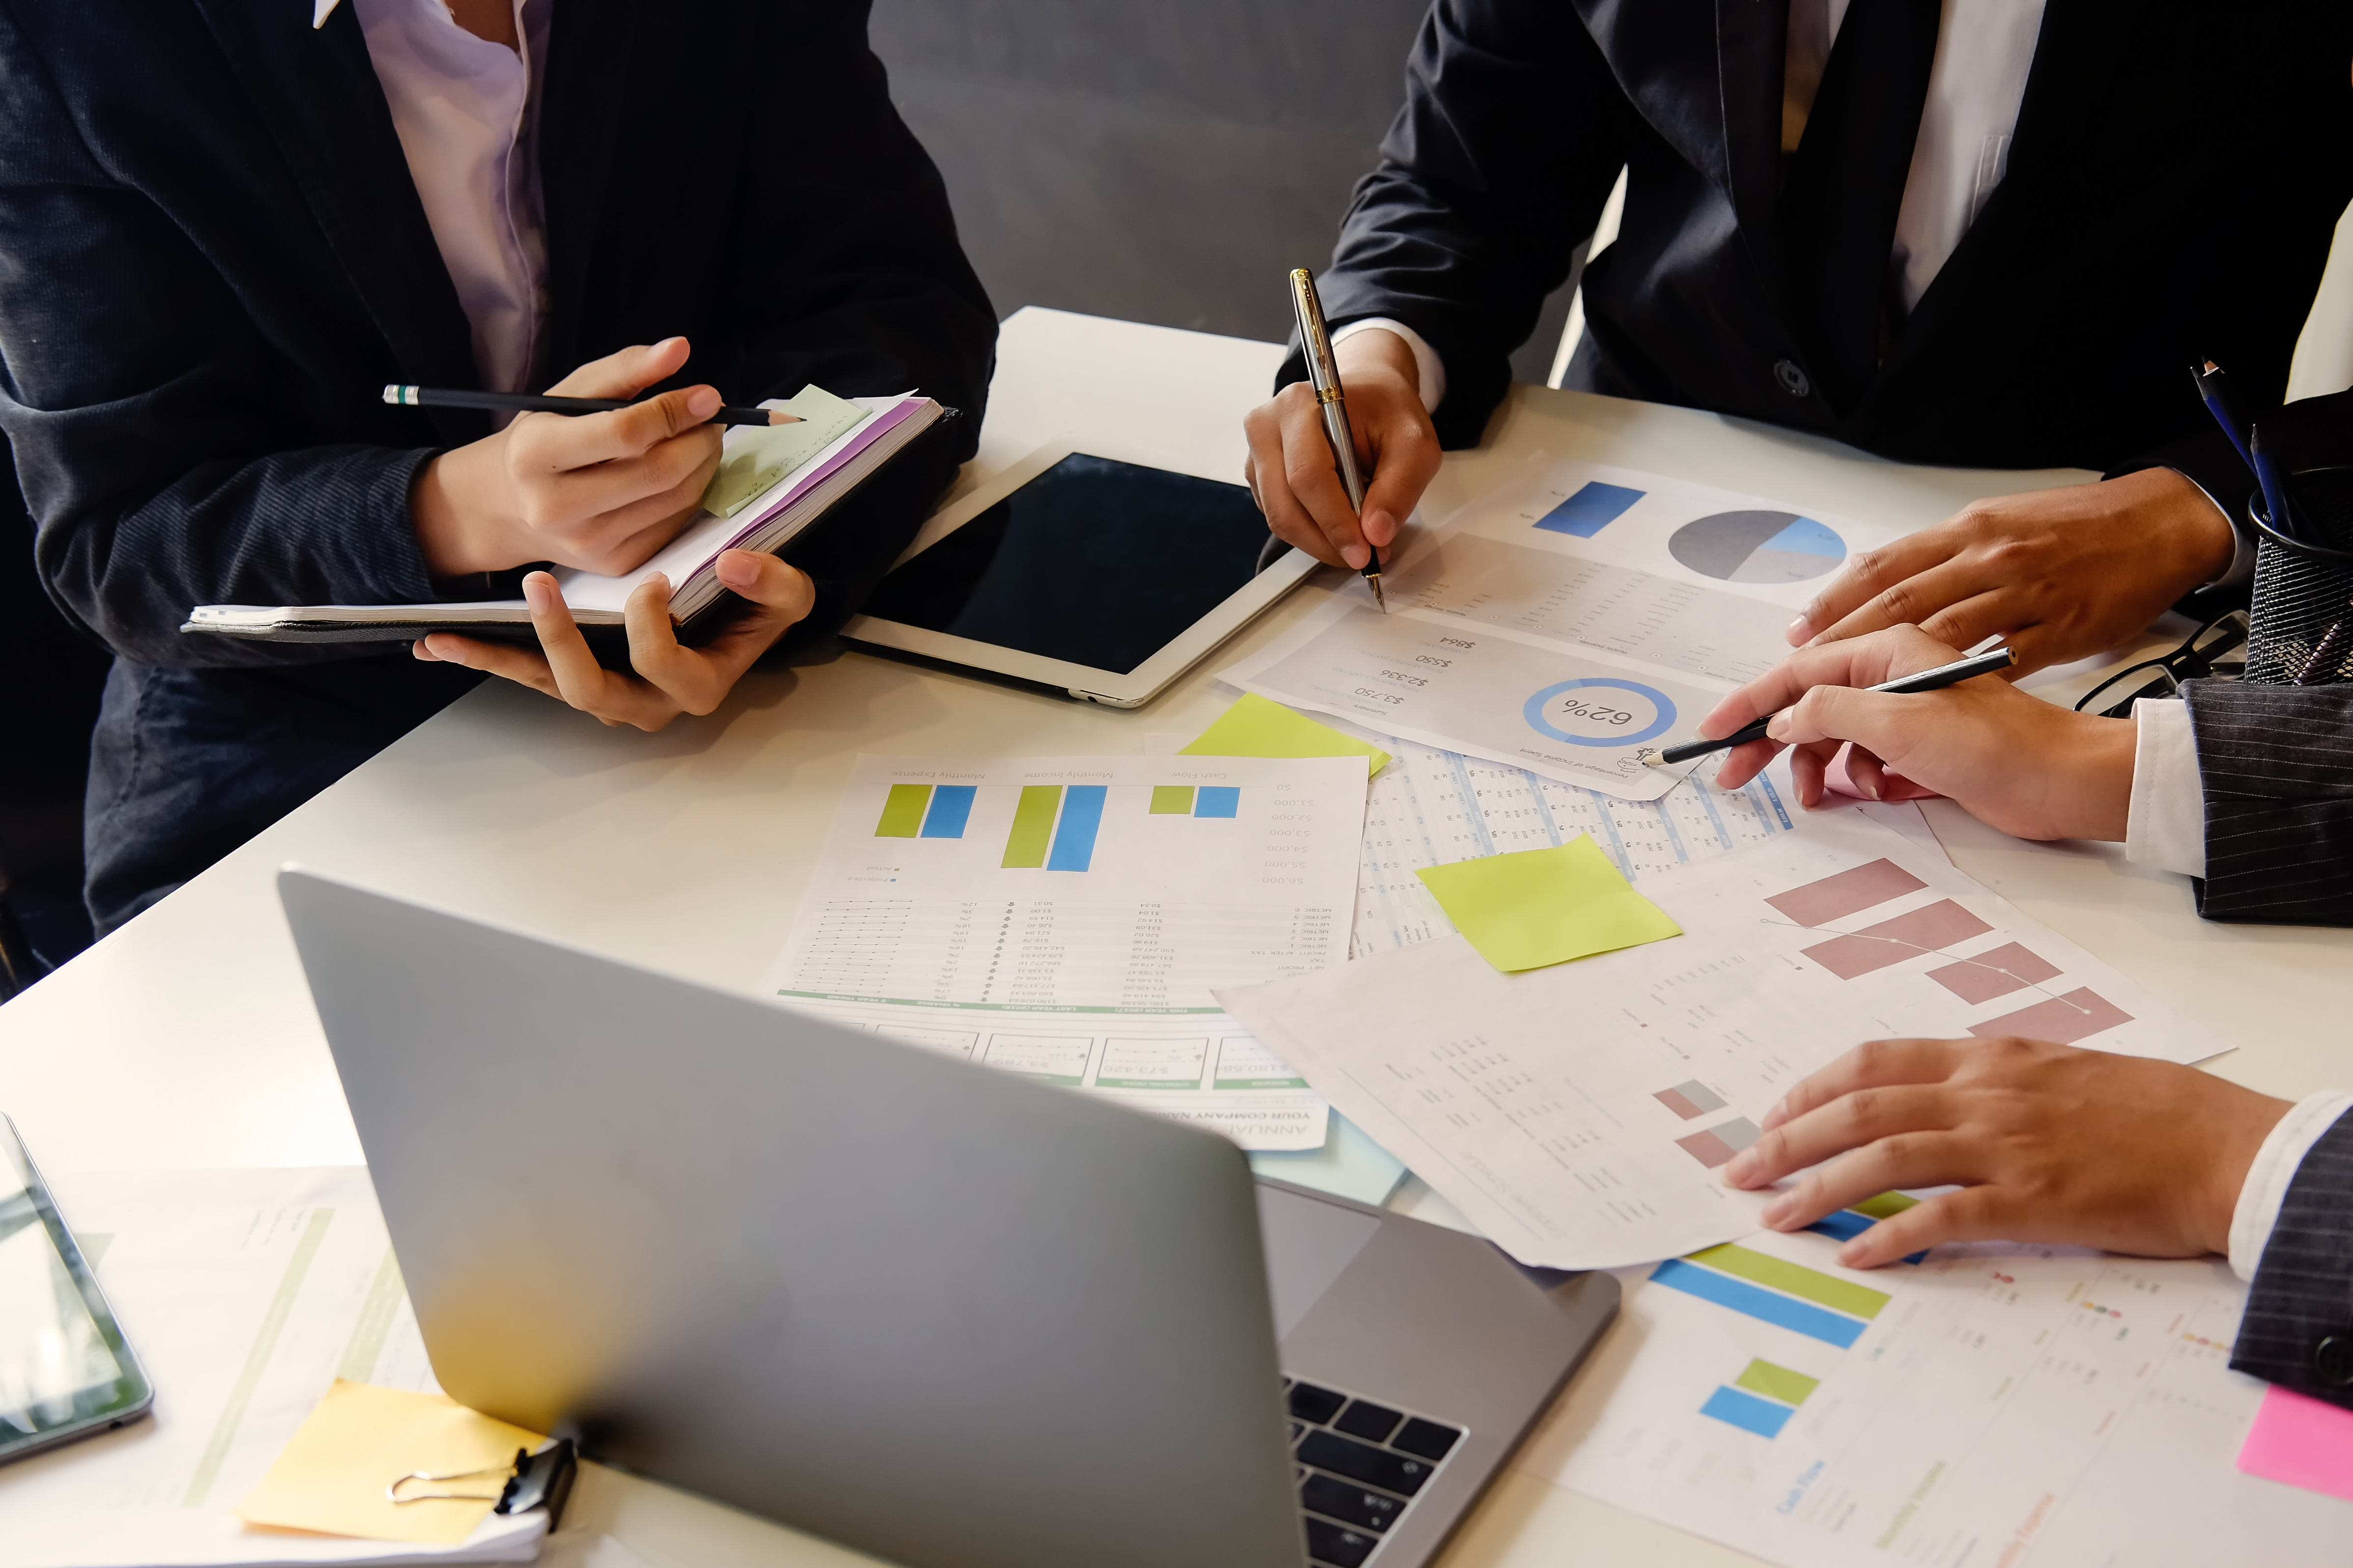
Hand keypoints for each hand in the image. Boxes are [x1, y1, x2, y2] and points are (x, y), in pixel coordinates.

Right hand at [412, 337, 725, 577]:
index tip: (708, 396)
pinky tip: (686, 471)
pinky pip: (673, 524)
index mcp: (535, 454)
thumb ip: (624, 369)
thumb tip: (680, 349)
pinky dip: (692, 492)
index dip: (674, 411)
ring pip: (674, 499)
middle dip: (700, 440)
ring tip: (703, 438)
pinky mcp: (615, 564)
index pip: (623, 433)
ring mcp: (588, 543)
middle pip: (658, 472)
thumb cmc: (544, 439)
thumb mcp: (568, 395)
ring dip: (704, 464)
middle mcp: (557, 506)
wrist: (510, 507)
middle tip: (713, 418)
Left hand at [413, 550, 813, 729]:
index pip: (666, 665)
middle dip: (561, 641)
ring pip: (550, 687)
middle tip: (541, 585)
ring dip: (502, 657)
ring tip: (452, 632)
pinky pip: (526, 673)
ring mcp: (609, 692)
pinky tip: (436, 644)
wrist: (743, 618)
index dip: (653, 627)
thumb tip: (734, 563)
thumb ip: (773, 584)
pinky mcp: (579, 674)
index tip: (653, 579)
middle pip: (595, 691)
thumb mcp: (788, 595)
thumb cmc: (760, 608)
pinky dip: (483, 656)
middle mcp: (648, 702)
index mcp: (696, 684)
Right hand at [1242, 328, 1439, 568]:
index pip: (1308, 476)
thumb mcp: (1415, 443)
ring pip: (1279, 518)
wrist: (1366, 392)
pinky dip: (1310, 531)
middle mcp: (1267, 426)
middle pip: (1285, 505)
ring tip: (1357, 539)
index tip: (1364, 551)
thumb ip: (1400, 487)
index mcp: (1300, 405)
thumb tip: (1376, 534)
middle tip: (1363, 556)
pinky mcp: (1259, 474)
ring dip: (1319, 540)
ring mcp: (1257, 452)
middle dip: (1326, 541)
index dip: (1335, 522)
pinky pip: (1278, 516)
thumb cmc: (1386, 411)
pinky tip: (1338, 520)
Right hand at [1703, 625, 2135, 840]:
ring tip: (1822, 796)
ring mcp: (1905, 710)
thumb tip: (1782, 720)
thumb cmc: (1995, 744)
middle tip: (1738, 778)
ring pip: (1833, 735)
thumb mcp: (1897, 723)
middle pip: (1807, 704)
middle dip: (1772, 743)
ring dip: (1820, 767)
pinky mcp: (1919, 744)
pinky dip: (1858, 778)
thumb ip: (1828, 712)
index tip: (1715, 731)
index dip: (1749, 703)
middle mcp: (1891, 675)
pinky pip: (1864, 758)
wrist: (2059, 781)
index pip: (1797, 671)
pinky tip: (1875, 792)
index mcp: (1886, 650)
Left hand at [1721, 1036, 2290, 1267]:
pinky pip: (1943, 1215)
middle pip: (1860, 1107)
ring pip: (1884, 1155)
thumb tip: (1929, 1095)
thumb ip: (1987, 1078)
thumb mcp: (2053, 1069)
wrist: (2219, 1144)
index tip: (1771, 1117)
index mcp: (1986, 1058)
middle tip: (1740, 1170)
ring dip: (1818, 1185)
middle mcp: (1983, 1094)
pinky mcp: (2032, 1200)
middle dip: (1787, 1139)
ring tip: (1773, 1212)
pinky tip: (1854, 1254)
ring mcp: (2004, 1146)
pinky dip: (1891, 1233)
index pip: (1873, 1061)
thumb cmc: (2145, 1108)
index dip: (1811, 1089)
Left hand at [1785, 469, 2235, 672]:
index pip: (1883, 568)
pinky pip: (2000, 662)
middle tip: (1801, 676)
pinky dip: (1960, 685)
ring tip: (1847, 702)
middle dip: (1841, 642)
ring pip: (1940, 637)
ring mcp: (2022, 595)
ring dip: (1889, 673)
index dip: (1835, 602)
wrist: (2157, 525)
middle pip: (1898, 605)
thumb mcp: (1998, 524)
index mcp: (1967, 531)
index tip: (1798, 632)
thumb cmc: (2075, 527)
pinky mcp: (2058, 631)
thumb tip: (1888, 585)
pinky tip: (1926, 708)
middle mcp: (1986, 559)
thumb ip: (1944, 557)